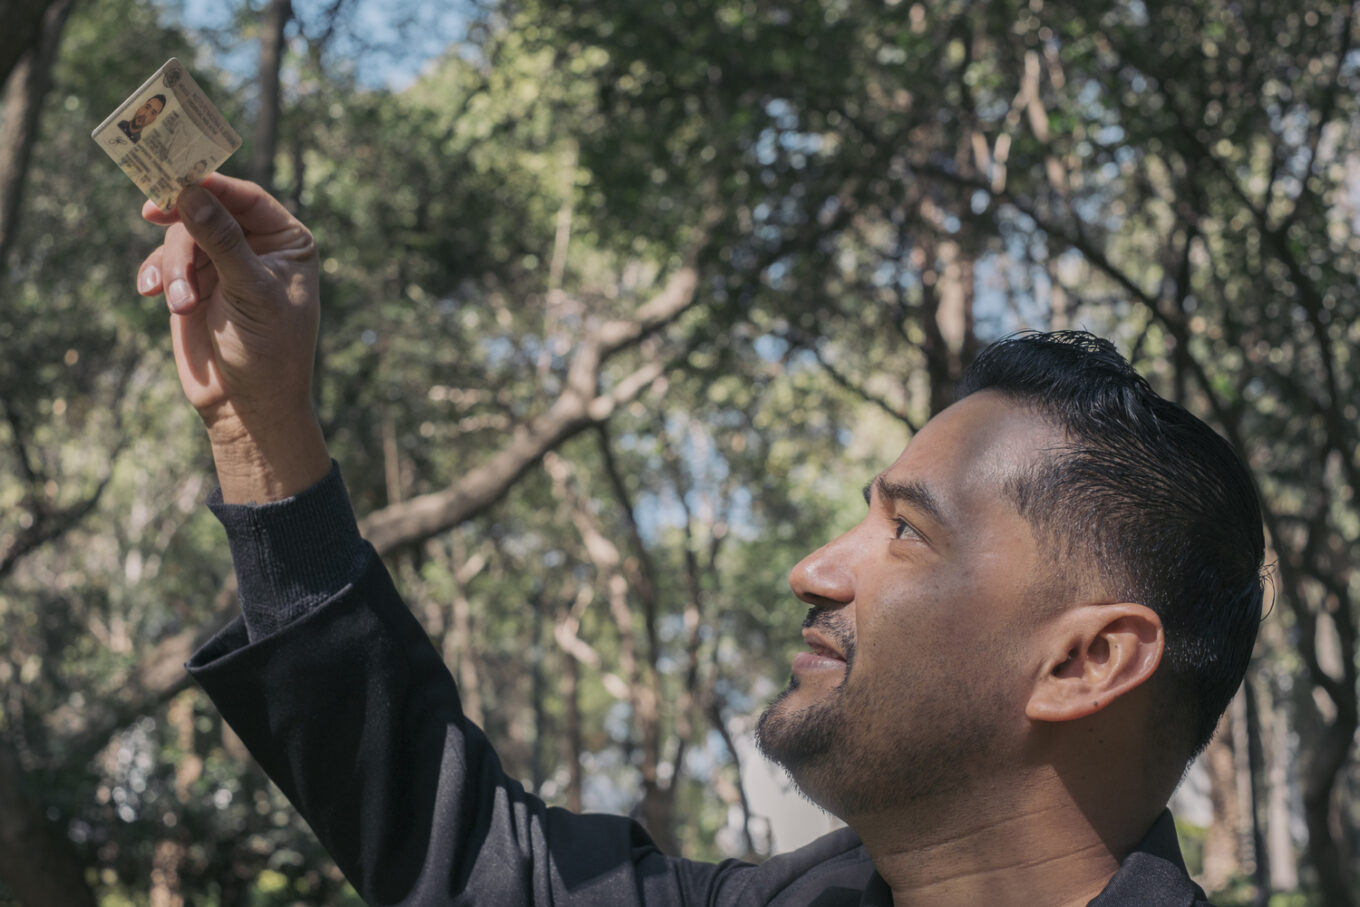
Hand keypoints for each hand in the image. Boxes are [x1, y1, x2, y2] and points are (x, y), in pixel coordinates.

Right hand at [137, 176, 329, 501]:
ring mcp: (222, 263)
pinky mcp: (193, 283)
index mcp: (287, 241)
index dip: (211, 183)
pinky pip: (164, 261)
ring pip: (181, 237)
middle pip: (206, 210)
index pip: (246, 197)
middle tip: (151, 211)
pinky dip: (156, 275)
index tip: (176, 176)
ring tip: (179, 303)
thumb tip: (190, 191)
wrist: (246, 406)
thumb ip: (222, 241)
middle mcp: (257, 246)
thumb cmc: (267, 351)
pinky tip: (151, 294)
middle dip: (183, 227)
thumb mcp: (251, 293)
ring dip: (174, 268)